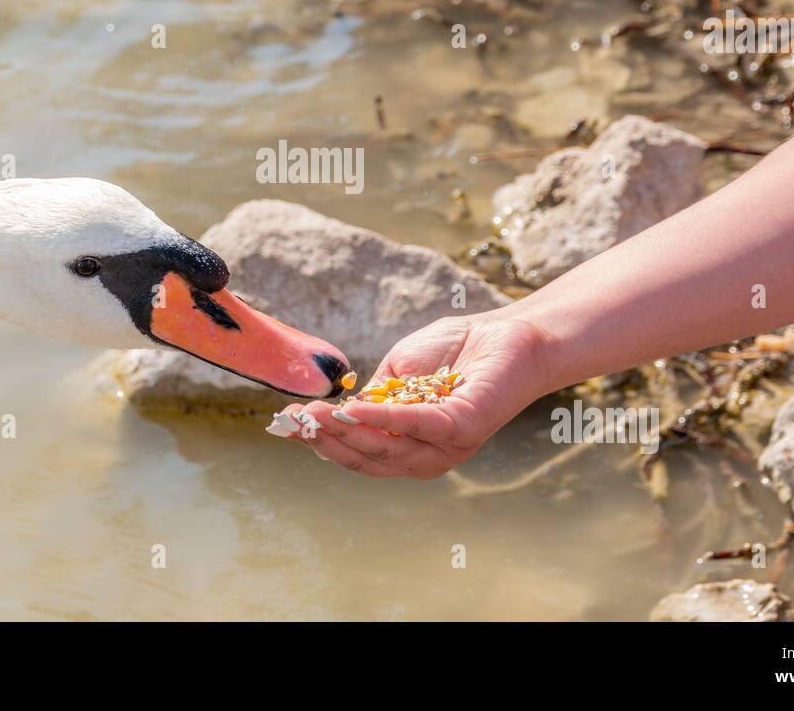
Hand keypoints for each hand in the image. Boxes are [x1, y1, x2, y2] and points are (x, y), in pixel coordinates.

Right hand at [272, 311, 550, 478]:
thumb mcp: (400, 374)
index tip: (285, 423)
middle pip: (366, 459)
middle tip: (293, 422)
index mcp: (409, 445)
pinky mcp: (463, 426)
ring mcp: (446, 445)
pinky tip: (356, 409)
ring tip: (315, 416)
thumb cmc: (455, 352)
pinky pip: (416, 425)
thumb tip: (339, 412)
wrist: (507, 333)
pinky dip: (383, 419)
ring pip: (386, 450)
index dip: (321, 440)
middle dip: (326, 440)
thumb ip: (373, 396)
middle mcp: (427, 455)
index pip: (358, 453)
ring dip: (347, 433)